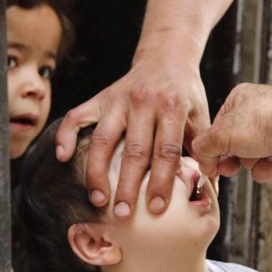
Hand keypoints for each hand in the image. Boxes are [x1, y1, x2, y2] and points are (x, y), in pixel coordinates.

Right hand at [55, 37, 209, 216]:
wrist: (166, 56)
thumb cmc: (185, 94)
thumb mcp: (201, 114)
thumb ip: (204, 145)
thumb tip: (208, 180)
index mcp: (172, 106)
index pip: (166, 150)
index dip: (161, 181)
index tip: (156, 208)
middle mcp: (143, 102)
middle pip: (134, 150)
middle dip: (128, 185)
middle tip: (122, 214)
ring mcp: (117, 99)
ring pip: (103, 139)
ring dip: (98, 171)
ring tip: (98, 199)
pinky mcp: (99, 97)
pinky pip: (77, 116)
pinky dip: (66, 135)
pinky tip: (62, 156)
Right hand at [190, 83, 271, 181]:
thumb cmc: (263, 121)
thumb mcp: (220, 134)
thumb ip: (203, 148)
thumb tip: (202, 162)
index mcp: (236, 103)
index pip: (215, 130)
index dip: (211, 149)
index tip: (208, 162)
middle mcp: (253, 116)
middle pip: (231, 147)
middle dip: (229, 161)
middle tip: (226, 168)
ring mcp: (269, 132)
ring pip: (248, 159)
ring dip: (249, 163)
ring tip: (255, 158)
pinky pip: (266, 166)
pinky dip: (266, 169)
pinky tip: (271, 162)